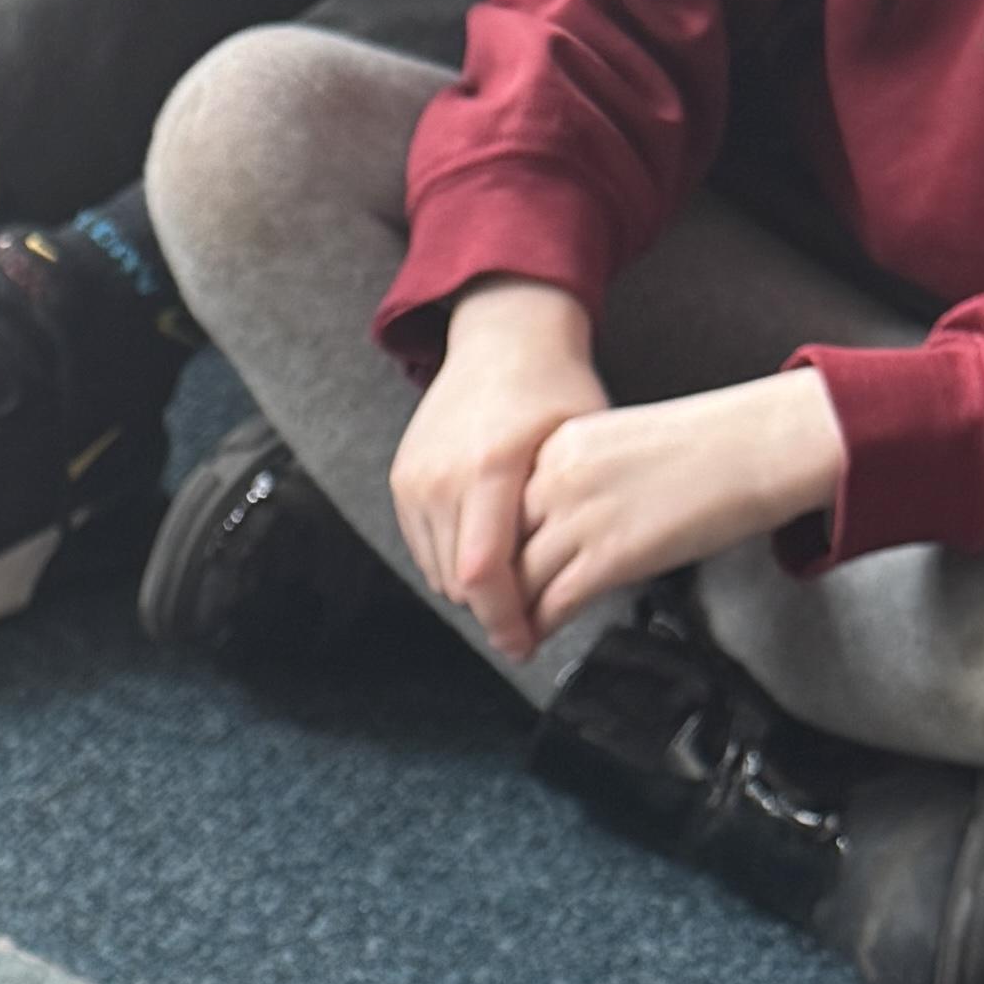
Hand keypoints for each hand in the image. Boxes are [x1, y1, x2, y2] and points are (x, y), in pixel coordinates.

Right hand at [390, 276, 607, 659]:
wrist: (502, 339)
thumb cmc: (554, 387)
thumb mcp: (580, 445)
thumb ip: (566, 514)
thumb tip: (571, 584)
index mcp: (490, 467)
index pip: (484, 572)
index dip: (504, 619)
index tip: (524, 644)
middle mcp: (441, 477)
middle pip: (457, 582)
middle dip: (493, 611)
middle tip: (529, 623)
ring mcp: (416, 480)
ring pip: (438, 571)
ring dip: (473, 590)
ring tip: (513, 588)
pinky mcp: (402, 481)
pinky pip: (424, 546)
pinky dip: (453, 561)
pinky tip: (489, 552)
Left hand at [515, 365, 846, 632]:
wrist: (761, 444)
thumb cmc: (707, 446)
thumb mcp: (617, 447)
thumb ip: (572, 482)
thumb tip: (549, 531)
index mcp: (556, 444)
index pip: (495, 506)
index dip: (486, 548)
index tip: (482, 572)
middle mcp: (557, 478)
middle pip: (496, 547)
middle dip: (489, 589)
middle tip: (488, 614)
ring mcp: (581, 517)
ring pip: (517, 582)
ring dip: (508, 618)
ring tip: (509, 637)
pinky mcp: (610, 556)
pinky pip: (552, 603)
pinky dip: (537, 629)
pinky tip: (535, 641)